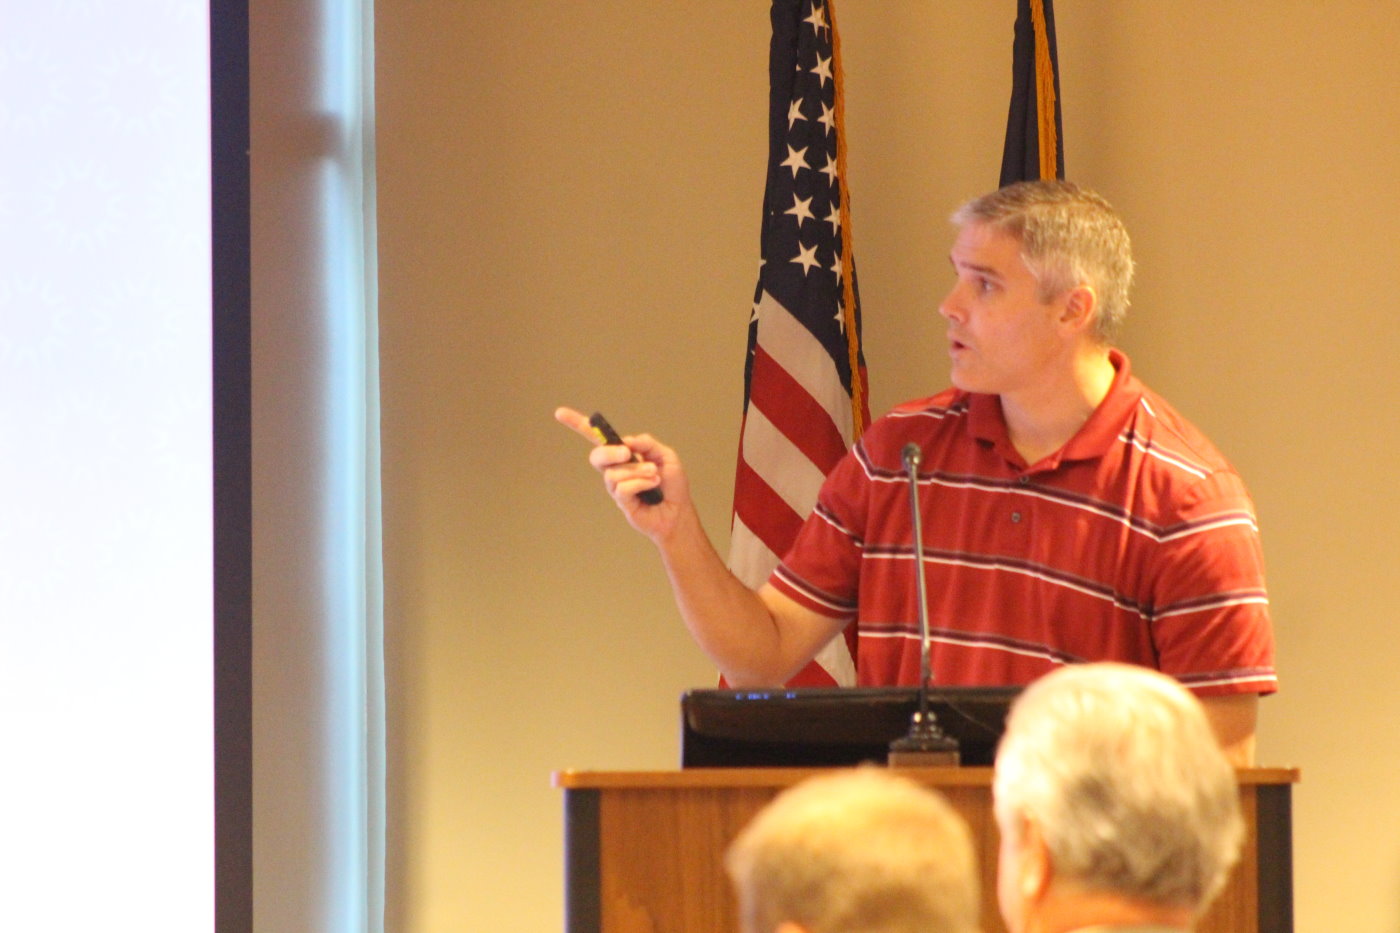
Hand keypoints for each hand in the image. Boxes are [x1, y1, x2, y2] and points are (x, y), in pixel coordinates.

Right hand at [553, 407, 690, 539]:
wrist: (679, 510)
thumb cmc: (671, 484)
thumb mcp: (665, 455)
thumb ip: (647, 444)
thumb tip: (627, 441)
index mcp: (623, 454)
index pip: (597, 438)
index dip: (578, 425)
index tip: (559, 413)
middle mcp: (615, 469)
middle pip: (597, 456)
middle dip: (610, 452)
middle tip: (627, 453)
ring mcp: (616, 486)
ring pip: (614, 473)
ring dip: (638, 471)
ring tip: (655, 475)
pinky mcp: (621, 502)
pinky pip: (623, 487)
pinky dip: (640, 483)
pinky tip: (653, 484)